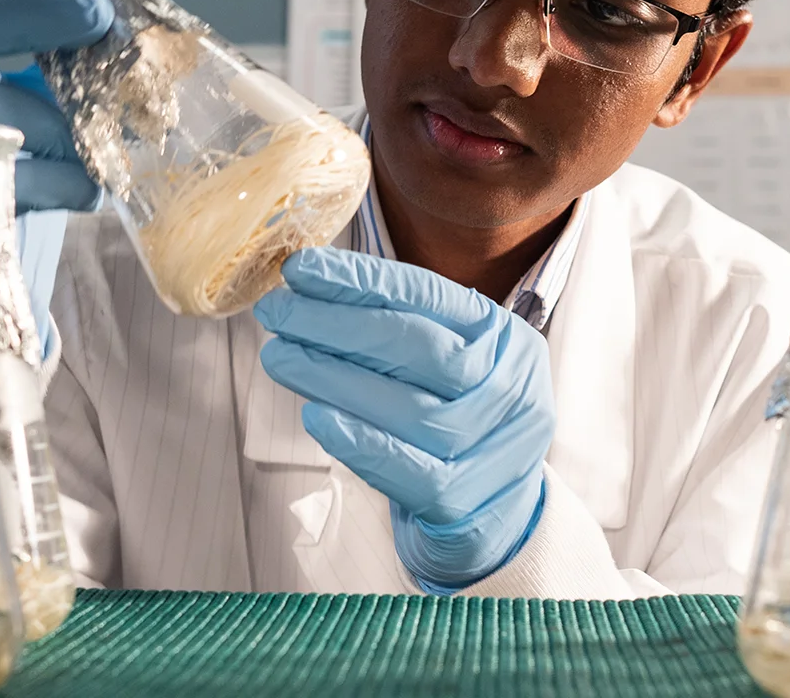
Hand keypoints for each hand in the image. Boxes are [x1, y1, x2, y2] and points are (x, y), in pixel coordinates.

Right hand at [0, 0, 114, 212]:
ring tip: (110, 130)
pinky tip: (93, 186)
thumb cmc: (33, 153)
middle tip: (96, 12)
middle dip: (28, 12)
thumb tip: (134, 24)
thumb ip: (72, 54)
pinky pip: (13, 182)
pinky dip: (63, 180)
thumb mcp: (48, 92)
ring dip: (58, 114)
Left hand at [254, 247, 553, 590]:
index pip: (430, 297)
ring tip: (280, 357)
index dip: (361, 280)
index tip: (300, 269)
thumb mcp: (442, 371)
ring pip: (412, 409)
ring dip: (334, 378)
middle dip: (337, 324)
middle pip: (420, 348)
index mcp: (506, 341)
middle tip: (276, 311)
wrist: (495, 520)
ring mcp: (499, 449)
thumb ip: (394, 333)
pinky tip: (316, 418)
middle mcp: (513, 389)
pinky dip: (361, 443)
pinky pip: (412, 472)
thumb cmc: (452, 429)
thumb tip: (307, 291)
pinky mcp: (471, 504)